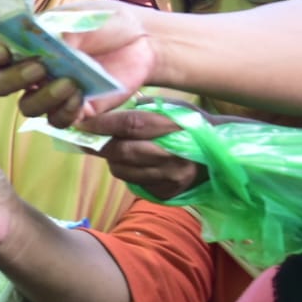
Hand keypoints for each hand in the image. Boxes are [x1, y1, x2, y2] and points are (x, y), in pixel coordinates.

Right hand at [0, 0, 153, 126]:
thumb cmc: (106, 22)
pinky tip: (80, 98)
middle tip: (39, 68)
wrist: (143, 41)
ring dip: (42, 97)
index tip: (3, 52)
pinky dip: (64, 112)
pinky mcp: (72, 110)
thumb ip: (58, 33)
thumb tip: (44, 46)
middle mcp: (28, 69)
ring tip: (69, 83)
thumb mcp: (80, 18)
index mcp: (22, 41)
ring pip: (26, 107)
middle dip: (12, 79)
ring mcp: (48, 92)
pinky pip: (56, 121)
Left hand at [78, 106, 206, 201]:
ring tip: (115, 150)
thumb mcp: (173, 109)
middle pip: (122, 152)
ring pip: (122, 170)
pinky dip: (127, 172)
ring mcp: (170, 178)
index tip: (81, 123)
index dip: (102, 124)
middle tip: (85, 138)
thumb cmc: (191, 126)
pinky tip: (135, 163)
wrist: (220, 155)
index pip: (130, 125)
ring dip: (112, 160)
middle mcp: (173, 157)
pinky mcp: (166, 193)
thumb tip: (107, 109)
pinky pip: (133, 182)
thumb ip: (143, 108)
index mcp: (174, 129)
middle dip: (99, 145)